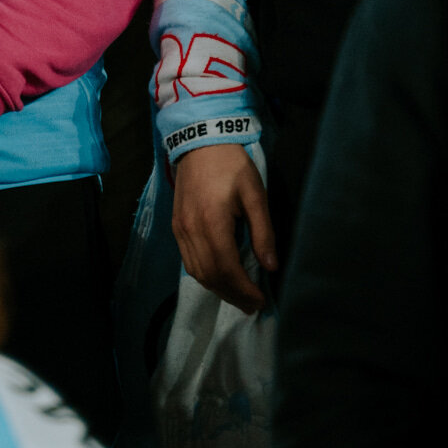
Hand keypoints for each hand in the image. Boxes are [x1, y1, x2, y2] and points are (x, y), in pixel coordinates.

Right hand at [170, 143, 278, 313]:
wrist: (201, 142)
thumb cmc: (232, 166)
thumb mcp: (255, 195)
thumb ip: (263, 232)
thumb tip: (270, 266)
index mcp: (212, 222)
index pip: (227, 269)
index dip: (244, 290)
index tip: (261, 300)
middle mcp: (191, 230)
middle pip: (210, 276)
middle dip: (233, 295)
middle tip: (253, 305)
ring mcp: (180, 229)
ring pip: (196, 272)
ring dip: (218, 289)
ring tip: (239, 296)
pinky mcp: (176, 227)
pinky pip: (188, 260)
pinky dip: (205, 275)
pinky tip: (221, 277)